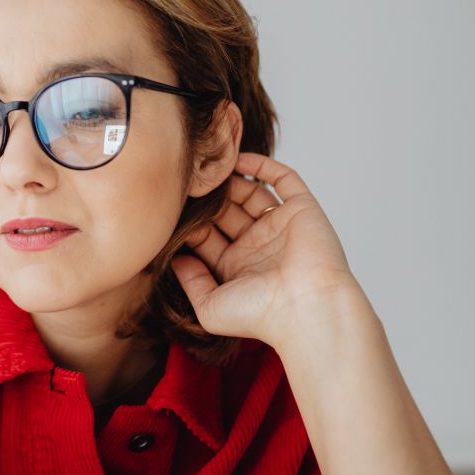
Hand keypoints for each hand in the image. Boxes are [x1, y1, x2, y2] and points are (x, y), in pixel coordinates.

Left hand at [171, 152, 363, 349]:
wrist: (305, 308)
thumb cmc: (260, 315)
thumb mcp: (209, 306)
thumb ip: (190, 280)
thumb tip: (175, 257)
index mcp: (237, 267)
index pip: (207, 236)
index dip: (190, 222)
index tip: (169, 209)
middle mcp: (258, 245)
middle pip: (226, 212)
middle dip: (207, 199)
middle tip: (186, 182)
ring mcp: (279, 226)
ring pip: (250, 194)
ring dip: (229, 181)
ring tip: (207, 168)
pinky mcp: (301, 210)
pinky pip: (283, 180)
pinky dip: (262, 166)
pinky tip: (237, 158)